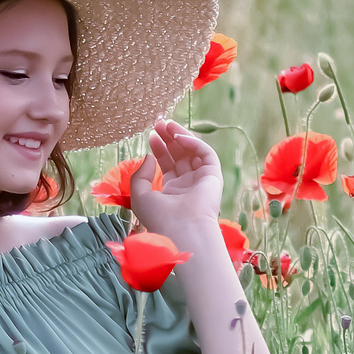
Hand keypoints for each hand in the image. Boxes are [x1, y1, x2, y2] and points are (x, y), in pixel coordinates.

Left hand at [128, 117, 226, 239]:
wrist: (181, 229)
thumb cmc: (159, 217)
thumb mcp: (140, 195)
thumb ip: (140, 175)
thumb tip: (149, 156)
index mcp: (173, 192)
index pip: (168, 165)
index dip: (160, 149)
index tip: (150, 136)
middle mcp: (189, 185)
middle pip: (180, 155)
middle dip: (169, 138)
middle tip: (159, 123)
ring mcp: (202, 180)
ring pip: (193, 152)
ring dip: (181, 136)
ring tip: (167, 124)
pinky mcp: (213, 176)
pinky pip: (205, 154)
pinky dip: (193, 142)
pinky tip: (178, 136)